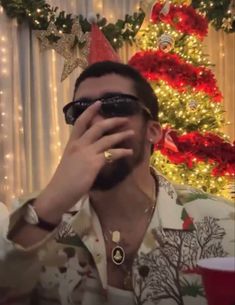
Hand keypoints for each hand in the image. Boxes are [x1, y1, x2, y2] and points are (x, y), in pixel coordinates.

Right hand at [34, 101, 133, 222]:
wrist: (58, 193)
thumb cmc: (63, 180)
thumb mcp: (70, 161)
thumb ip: (80, 153)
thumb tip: (93, 151)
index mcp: (72, 143)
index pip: (81, 123)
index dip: (90, 112)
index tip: (98, 103)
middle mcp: (79, 145)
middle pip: (98, 127)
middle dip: (112, 121)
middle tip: (124, 119)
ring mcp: (87, 153)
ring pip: (107, 139)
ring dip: (121, 135)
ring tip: (132, 133)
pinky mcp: (94, 163)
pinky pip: (112, 153)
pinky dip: (122, 152)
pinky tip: (129, 152)